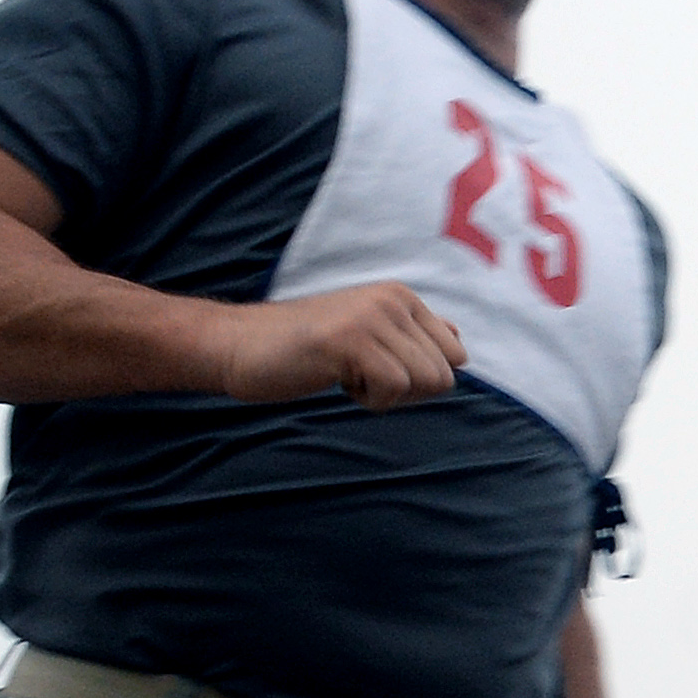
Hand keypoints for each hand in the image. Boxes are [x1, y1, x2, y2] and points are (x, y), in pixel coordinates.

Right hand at [216, 280, 467, 411]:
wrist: (239, 345)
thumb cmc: (304, 348)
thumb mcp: (367, 332)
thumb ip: (411, 334)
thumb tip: (458, 338)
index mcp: (401, 297)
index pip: (456, 355)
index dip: (421, 379)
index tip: (379, 368)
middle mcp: (393, 300)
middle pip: (445, 374)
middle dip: (408, 391)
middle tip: (360, 374)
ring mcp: (372, 317)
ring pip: (425, 382)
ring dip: (387, 395)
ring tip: (346, 373)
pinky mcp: (351, 340)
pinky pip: (394, 389)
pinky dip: (369, 400)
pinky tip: (337, 379)